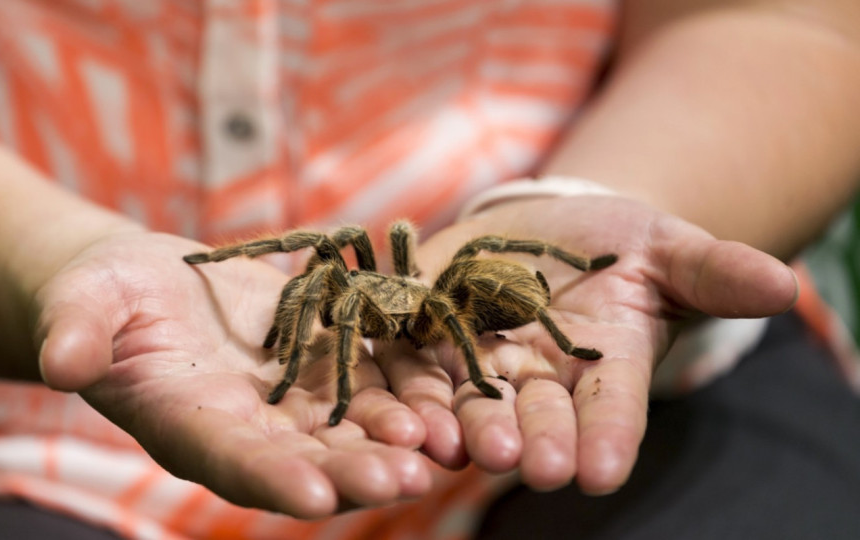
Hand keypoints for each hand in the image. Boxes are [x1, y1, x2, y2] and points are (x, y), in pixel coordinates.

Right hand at [34, 231, 430, 517]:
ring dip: (395, 438)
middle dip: (355, 472)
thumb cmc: (101, 296)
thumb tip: (60, 364)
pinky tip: (444, 395)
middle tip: (407, 479)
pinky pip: (367, 380)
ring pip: (348, 429)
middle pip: (305, 460)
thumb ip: (75, 334)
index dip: (272, 481)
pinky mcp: (317, 362)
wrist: (146, 282)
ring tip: (443, 444)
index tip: (315, 498)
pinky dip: (404, 390)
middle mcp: (246, 427)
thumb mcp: (80, 304)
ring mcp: (287, 399)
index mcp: (185, 424)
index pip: (230, 462)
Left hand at [382, 195, 796, 493]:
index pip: (610, 409)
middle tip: (534, 466)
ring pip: (468, 403)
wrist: (550, 227)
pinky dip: (404, 387)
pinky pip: (411, 364)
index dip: (607, 438)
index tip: (603, 470)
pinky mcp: (427, 331)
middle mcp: (540, 379)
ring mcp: (479, 360)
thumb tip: (783, 284)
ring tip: (460, 447)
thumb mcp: (669, 249)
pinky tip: (399, 405)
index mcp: (602, 366)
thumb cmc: (621, 245)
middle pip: (534, 417)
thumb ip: (713, 272)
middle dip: (534, 441)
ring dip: (463, 427)